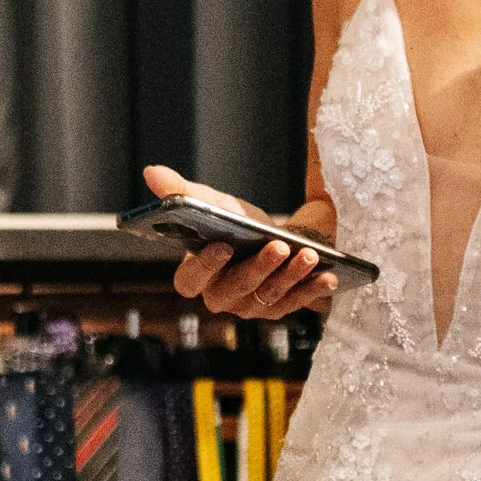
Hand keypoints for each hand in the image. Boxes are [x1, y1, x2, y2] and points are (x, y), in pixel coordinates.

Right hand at [142, 165, 333, 320]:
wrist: (274, 235)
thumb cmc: (237, 223)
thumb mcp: (214, 204)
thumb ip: (182, 191)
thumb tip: (151, 172)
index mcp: (197, 275)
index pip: (190, 281)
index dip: (204, 268)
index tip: (222, 245)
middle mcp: (221, 297)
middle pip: (236, 290)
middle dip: (259, 268)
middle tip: (278, 246)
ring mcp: (251, 307)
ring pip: (269, 296)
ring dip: (290, 275)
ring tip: (310, 255)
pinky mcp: (280, 308)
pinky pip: (296, 303)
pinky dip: (313, 290)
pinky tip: (328, 277)